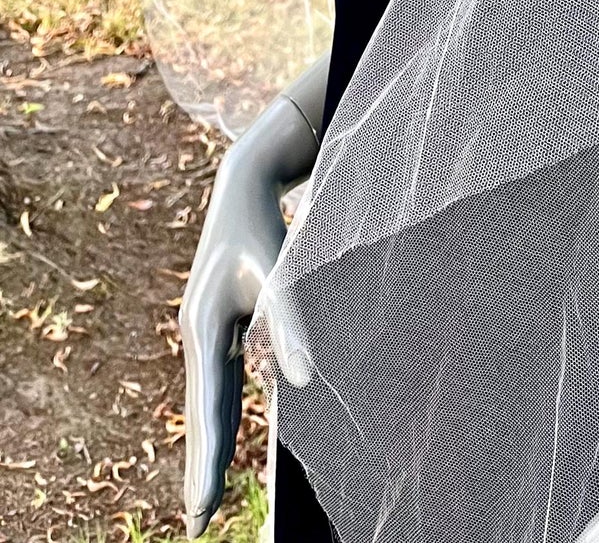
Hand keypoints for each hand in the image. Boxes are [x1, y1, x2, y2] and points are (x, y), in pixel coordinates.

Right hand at [179, 87, 321, 536]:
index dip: (209, 459)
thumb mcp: (275, 270)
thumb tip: (304, 380)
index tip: (203, 507)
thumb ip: (289, 322)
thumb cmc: (261, 229)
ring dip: (207, 448)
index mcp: (204, 328)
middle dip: (201, 468)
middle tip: (198, 524)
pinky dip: (218, 418)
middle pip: (202, 414)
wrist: (241, 187)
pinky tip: (222, 442)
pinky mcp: (217, 329)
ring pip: (207, 403)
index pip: (209, 407)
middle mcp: (197, 337)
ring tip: (206, 499)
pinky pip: (217, 385)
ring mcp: (204, 335)